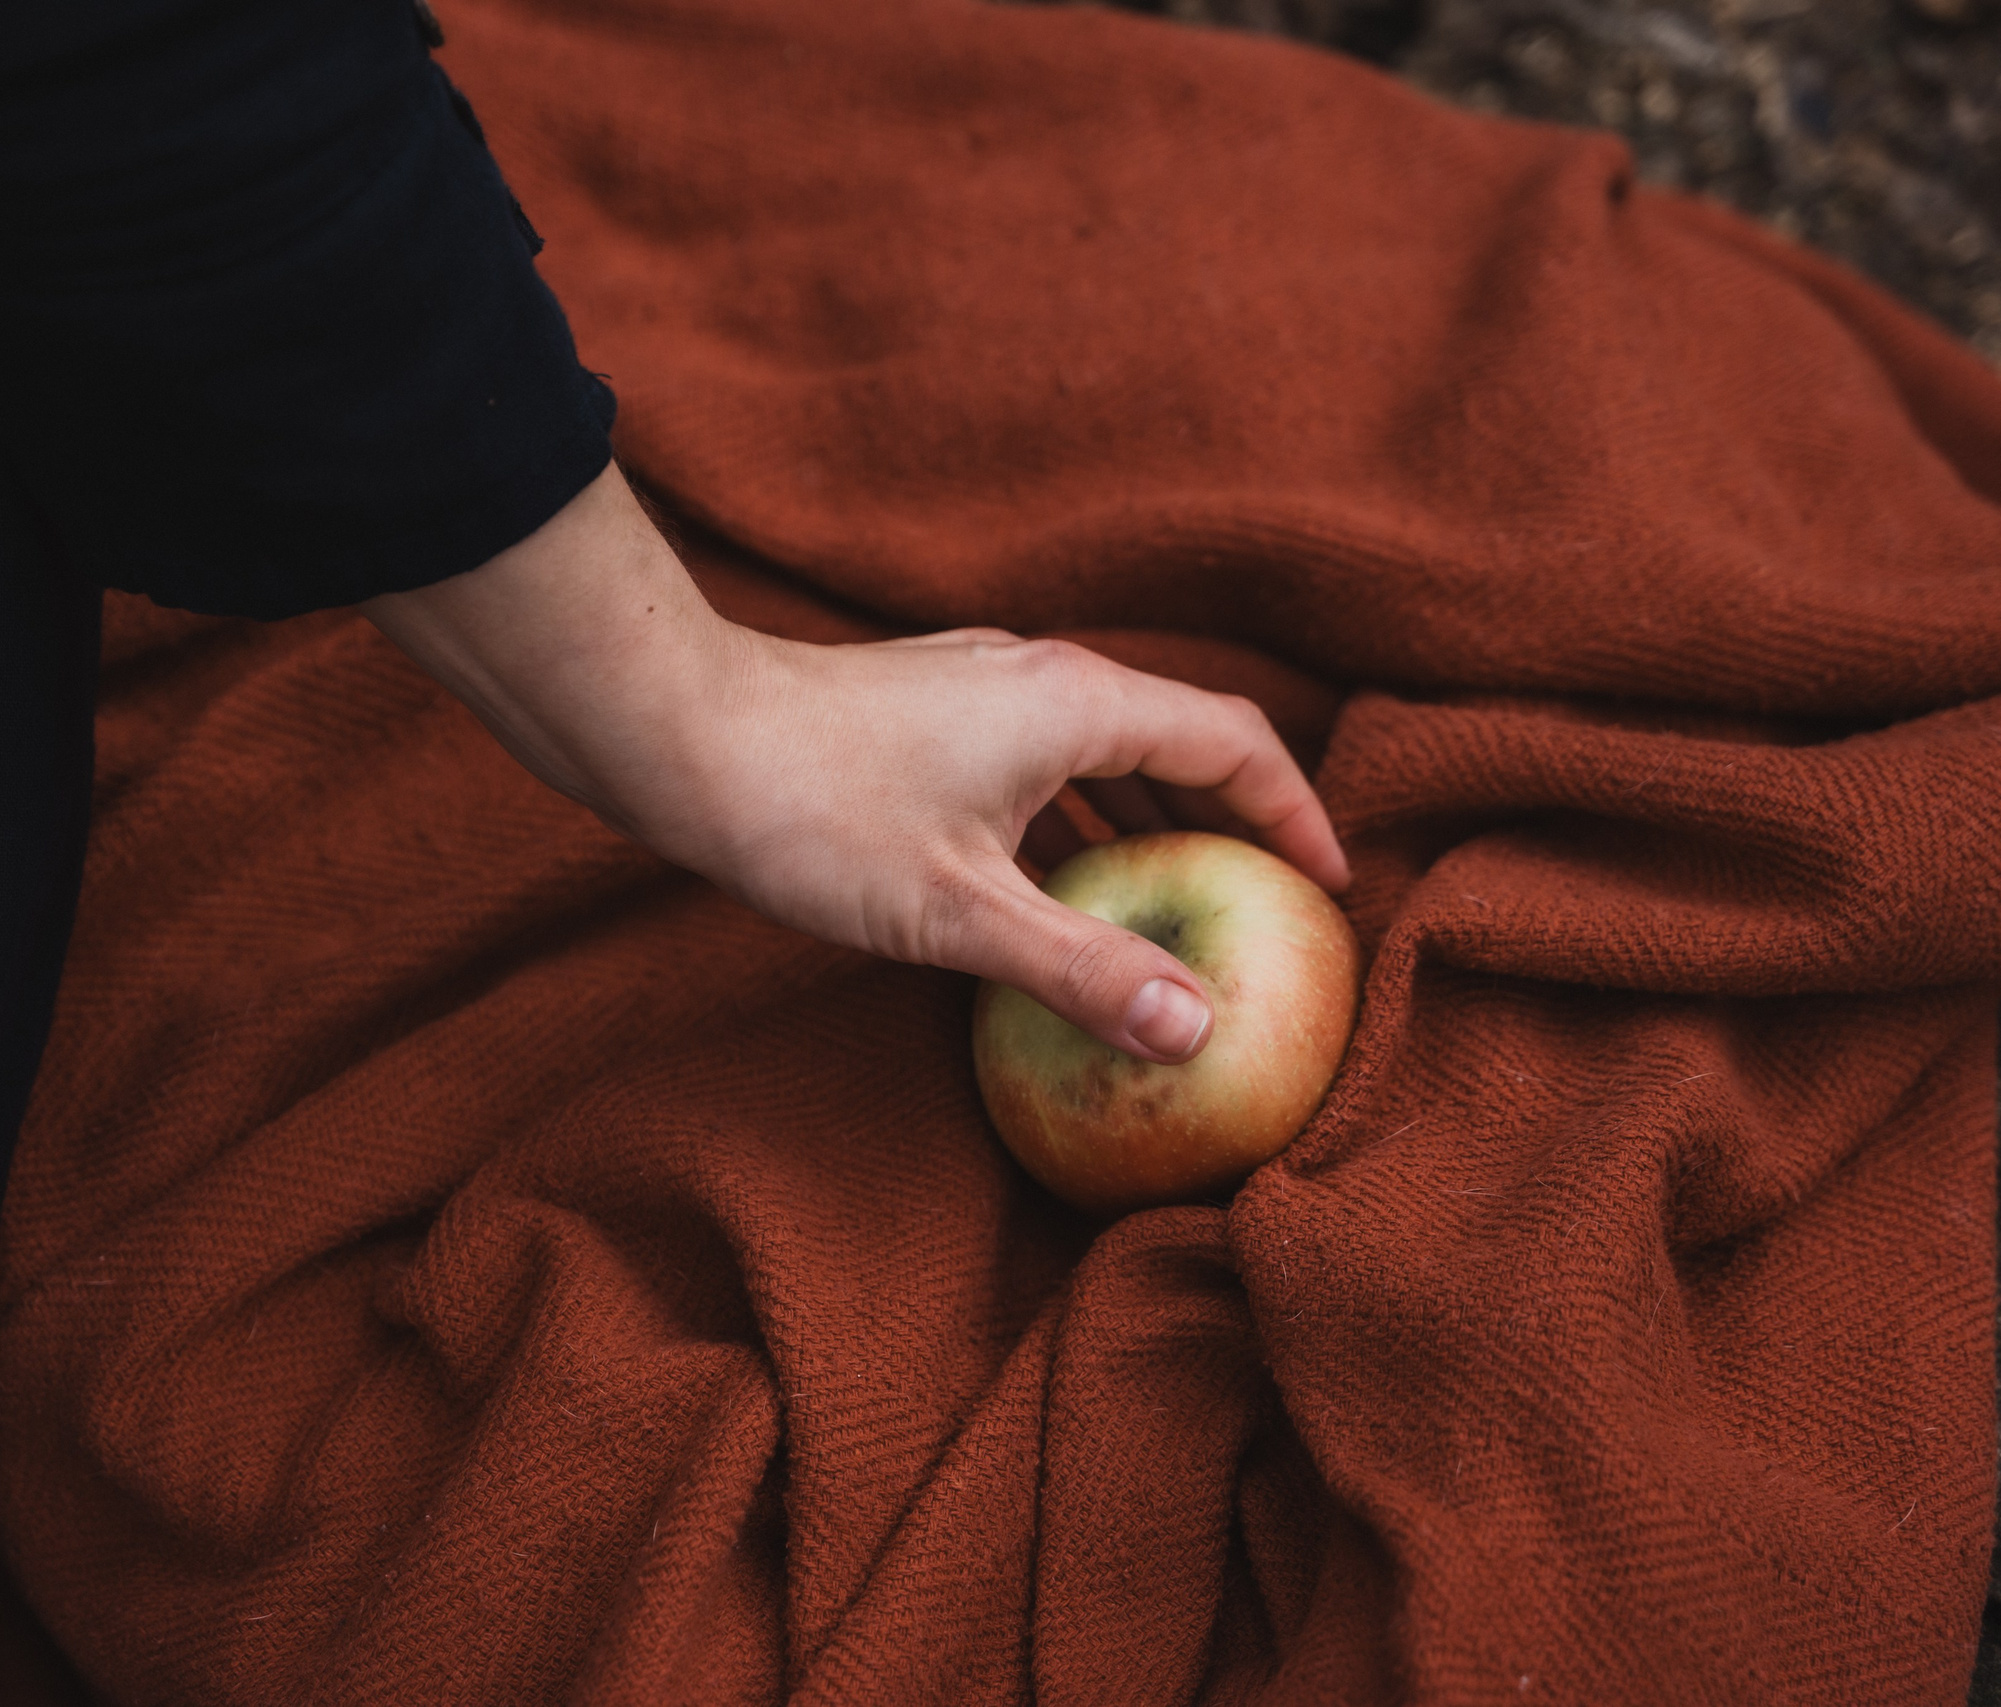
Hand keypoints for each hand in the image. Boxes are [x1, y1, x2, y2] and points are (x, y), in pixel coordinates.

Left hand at [363, 463, 1347, 1062]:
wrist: (673, 730)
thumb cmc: (814, 809)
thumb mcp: (959, 911)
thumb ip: (1083, 968)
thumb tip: (1195, 1028)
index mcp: (1079, 704)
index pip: (1234, 742)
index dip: (1295, 812)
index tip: (1327, 888)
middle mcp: (1043, 679)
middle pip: (1177, 742)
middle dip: (1231, 825)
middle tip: (1265, 910)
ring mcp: (981, 688)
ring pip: (1102, 755)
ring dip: (1149, 828)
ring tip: (1175, 912)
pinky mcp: (929, 712)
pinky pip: (1041, 765)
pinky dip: (1076, 825)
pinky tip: (1050, 894)